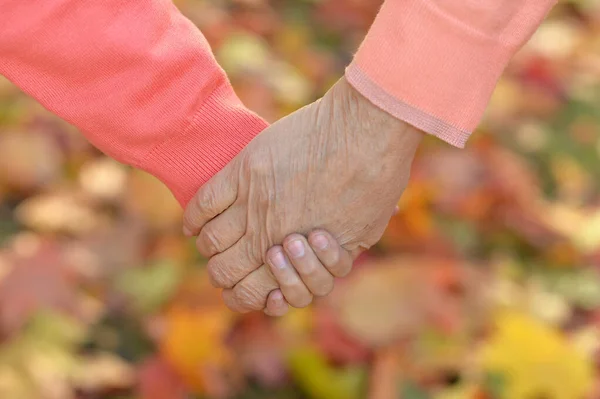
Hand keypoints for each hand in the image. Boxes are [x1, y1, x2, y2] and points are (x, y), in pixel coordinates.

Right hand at [183, 77, 421, 311]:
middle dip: (223, 275)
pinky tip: (193, 224)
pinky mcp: (245, 170)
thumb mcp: (362, 236)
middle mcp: (267, 235)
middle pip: (222, 272)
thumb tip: (323, 266)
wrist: (366, 133)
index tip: (245, 285)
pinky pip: (205, 202)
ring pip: (210, 240)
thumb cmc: (376, 185)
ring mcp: (253, 202)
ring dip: (210, 246)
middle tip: (228, 265)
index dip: (240, 296)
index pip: (247, 294)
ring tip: (213, 240)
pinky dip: (194, 217)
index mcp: (295, 259)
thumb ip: (333, 258)